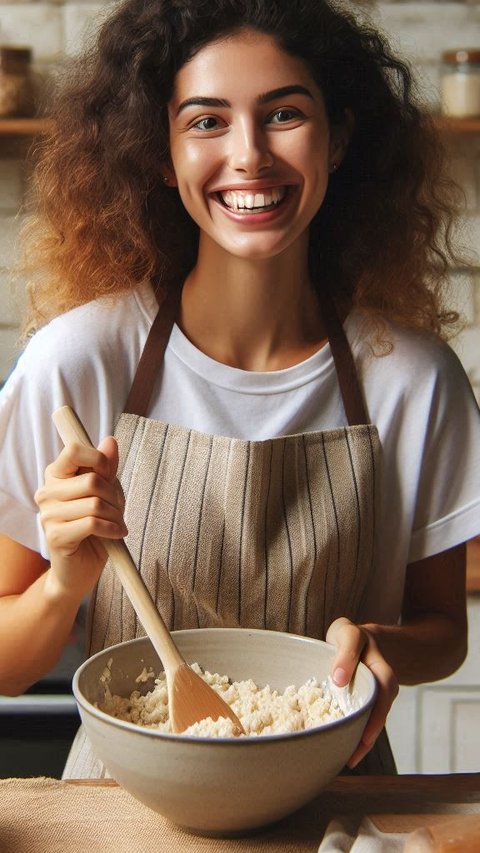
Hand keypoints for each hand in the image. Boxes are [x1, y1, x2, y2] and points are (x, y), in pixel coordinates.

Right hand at [35, 436, 126, 599]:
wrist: (81, 568)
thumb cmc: (94, 527)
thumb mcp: (105, 492)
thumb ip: (106, 468)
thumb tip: (110, 441)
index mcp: (55, 476)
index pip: (73, 449)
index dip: (98, 458)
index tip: (109, 474)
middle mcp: (47, 493)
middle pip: (91, 479)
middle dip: (114, 495)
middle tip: (118, 508)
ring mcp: (48, 515)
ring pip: (95, 503)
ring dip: (115, 515)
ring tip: (117, 523)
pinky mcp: (56, 536)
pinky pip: (93, 523)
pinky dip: (112, 528)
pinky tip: (115, 533)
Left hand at [326, 616, 398, 767]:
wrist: (360, 640)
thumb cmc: (350, 637)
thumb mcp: (347, 633)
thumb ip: (346, 651)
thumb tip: (339, 679)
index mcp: (380, 667)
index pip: (383, 688)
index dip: (374, 711)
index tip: (357, 720)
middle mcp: (382, 684)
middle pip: (380, 711)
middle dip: (369, 734)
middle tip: (354, 756)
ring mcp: (375, 695)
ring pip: (374, 720)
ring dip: (364, 740)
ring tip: (349, 760)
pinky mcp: (366, 704)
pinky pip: (365, 721)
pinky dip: (358, 736)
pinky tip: (346, 752)